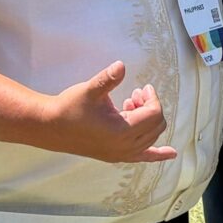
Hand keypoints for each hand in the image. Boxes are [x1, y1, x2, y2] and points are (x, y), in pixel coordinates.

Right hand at [46, 61, 176, 163]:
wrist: (50, 127)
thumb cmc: (69, 107)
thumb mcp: (90, 90)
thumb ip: (108, 79)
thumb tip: (121, 65)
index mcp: (121, 132)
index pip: (154, 114)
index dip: (152, 98)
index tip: (142, 87)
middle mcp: (124, 147)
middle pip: (156, 126)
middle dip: (151, 107)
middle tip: (136, 94)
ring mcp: (120, 154)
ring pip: (151, 138)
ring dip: (149, 121)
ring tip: (132, 106)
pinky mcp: (115, 156)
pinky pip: (144, 157)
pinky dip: (158, 154)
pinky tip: (171, 153)